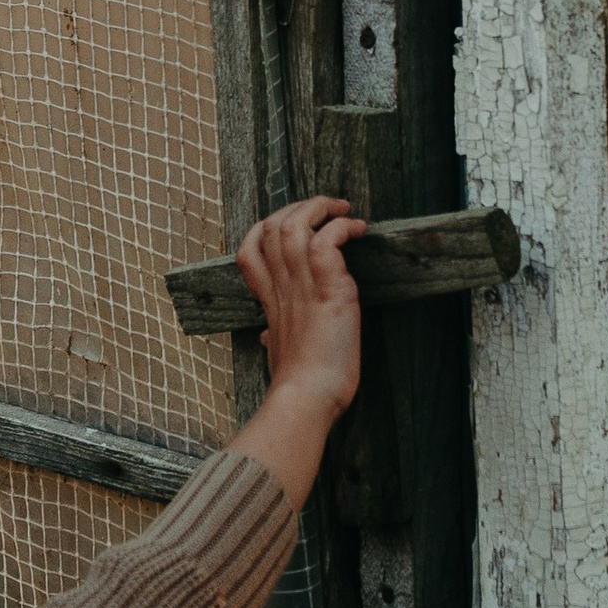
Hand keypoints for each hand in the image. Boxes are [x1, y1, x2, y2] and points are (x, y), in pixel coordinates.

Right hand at [229, 198, 363, 511]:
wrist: (306, 400)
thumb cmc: (298, 385)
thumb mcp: (278, 354)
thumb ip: (272, 337)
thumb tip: (265, 339)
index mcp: (270, 300)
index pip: (250, 249)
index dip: (266, 227)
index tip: (289, 225)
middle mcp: (281, 287)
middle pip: (272, 226)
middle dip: (298, 208)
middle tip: (326, 209)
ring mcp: (302, 286)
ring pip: (294, 224)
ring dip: (320, 208)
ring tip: (342, 209)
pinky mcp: (328, 289)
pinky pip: (327, 240)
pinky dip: (342, 228)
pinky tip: (357, 231)